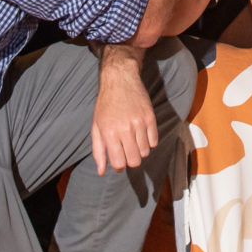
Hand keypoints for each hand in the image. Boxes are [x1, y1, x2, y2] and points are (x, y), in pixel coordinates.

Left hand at [90, 59, 157, 173]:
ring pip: (145, 152)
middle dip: (130, 161)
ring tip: (133, 141)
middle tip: (126, 152)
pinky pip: (154, 141)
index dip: (119, 167)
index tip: (118, 162)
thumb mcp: (96, 127)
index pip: (119, 163)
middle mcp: (125, 129)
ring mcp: (139, 123)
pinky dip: (149, 142)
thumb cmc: (105, 104)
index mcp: (110, 133)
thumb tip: (101, 172)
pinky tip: (141, 134)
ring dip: (139, 151)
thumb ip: (98, 151)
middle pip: (134, 161)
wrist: (120, 80)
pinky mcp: (150, 117)